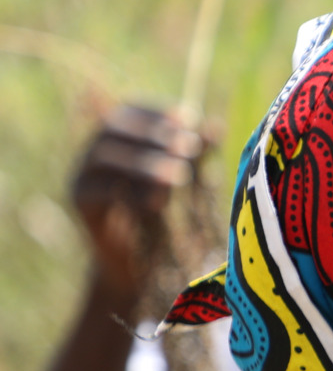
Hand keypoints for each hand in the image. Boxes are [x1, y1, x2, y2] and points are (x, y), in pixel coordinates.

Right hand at [73, 104, 202, 309]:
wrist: (135, 261)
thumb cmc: (163, 213)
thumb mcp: (183, 180)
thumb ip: (194, 153)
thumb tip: (215, 126)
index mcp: (119, 136)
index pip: (130, 109)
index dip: (156, 110)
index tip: (186, 118)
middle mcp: (95, 149)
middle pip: (113, 126)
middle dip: (153, 133)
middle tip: (187, 147)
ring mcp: (82, 173)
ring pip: (105, 156)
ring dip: (144, 162)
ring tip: (179, 177)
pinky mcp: (80, 202)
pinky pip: (97, 191)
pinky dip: (128, 193)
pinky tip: (156, 202)